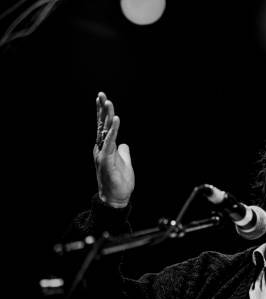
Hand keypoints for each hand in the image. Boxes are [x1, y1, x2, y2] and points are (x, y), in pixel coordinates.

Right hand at [94, 92, 133, 207]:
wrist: (116, 198)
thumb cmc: (120, 181)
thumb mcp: (125, 162)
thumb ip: (124, 151)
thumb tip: (124, 144)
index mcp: (106, 147)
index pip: (104, 127)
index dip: (103, 113)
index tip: (102, 98)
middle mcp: (102, 148)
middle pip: (102, 125)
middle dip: (102, 109)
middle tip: (101, 94)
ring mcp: (103, 153)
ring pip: (105, 131)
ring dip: (107, 116)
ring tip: (108, 102)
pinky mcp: (107, 160)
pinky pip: (111, 142)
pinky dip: (114, 131)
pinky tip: (116, 120)